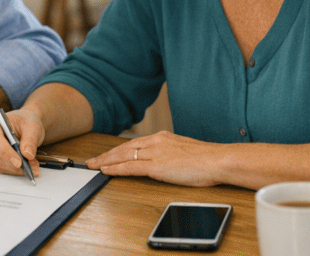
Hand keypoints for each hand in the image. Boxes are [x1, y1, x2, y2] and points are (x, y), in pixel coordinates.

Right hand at [0, 108, 42, 177]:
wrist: (21, 126)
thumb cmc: (23, 122)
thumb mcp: (32, 126)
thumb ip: (30, 139)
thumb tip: (27, 154)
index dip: (6, 153)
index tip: (19, 162)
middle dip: (13, 164)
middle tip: (32, 167)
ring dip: (13, 169)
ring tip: (30, 166)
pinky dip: (9, 170)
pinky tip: (20, 167)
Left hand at [86, 131, 223, 186]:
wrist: (217, 160)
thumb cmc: (207, 159)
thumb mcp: (184, 150)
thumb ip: (171, 153)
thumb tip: (166, 160)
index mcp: (163, 137)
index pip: (134, 143)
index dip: (118, 150)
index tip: (108, 154)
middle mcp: (156, 142)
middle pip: (124, 148)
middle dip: (107, 155)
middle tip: (93, 160)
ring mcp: (155, 153)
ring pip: (124, 156)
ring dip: (106, 161)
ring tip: (94, 166)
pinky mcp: (157, 166)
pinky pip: (131, 167)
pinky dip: (116, 169)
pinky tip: (106, 171)